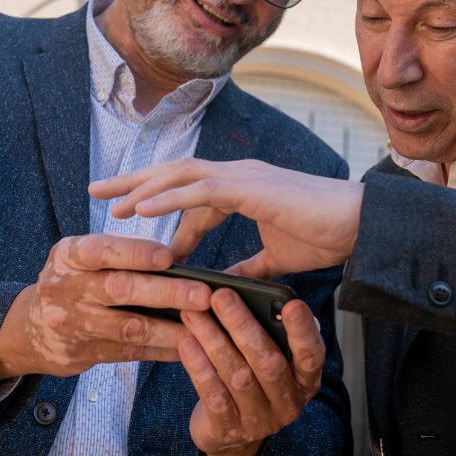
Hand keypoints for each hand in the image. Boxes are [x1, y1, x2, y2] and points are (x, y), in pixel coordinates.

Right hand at [0, 234, 212, 380]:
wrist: (27, 329)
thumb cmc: (71, 282)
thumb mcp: (80, 256)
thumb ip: (119, 251)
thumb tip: (173, 256)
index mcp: (68, 255)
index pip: (101, 250)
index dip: (135, 253)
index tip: (168, 257)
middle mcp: (66, 288)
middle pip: (120, 290)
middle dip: (166, 292)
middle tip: (203, 295)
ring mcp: (73, 325)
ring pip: (129, 328)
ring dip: (170, 328)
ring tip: (202, 327)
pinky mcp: (83, 354)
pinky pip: (130, 353)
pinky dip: (160, 350)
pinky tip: (186, 348)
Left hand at [89, 158, 363, 278]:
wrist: (358, 226)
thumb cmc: (325, 236)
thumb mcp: (275, 257)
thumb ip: (248, 265)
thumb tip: (226, 282)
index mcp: (241, 189)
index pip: (189, 192)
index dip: (159, 207)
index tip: (129, 223)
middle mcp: (237, 176)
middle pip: (173, 173)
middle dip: (134, 183)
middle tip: (97, 192)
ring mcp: (243, 177)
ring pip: (180, 175)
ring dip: (142, 187)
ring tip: (109, 201)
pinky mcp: (251, 188)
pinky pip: (200, 190)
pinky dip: (168, 198)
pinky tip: (142, 209)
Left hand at [179, 288, 325, 455]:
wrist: (233, 439)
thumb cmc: (254, 385)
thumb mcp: (271, 362)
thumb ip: (273, 334)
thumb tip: (264, 297)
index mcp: (305, 381)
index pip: (311, 355)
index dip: (303, 331)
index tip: (292, 304)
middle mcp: (287, 402)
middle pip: (268, 362)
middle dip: (243, 325)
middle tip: (221, 296)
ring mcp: (259, 420)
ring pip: (237, 376)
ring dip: (214, 340)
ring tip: (194, 314)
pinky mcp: (229, 430)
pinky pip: (214, 396)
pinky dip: (199, 367)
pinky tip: (187, 343)